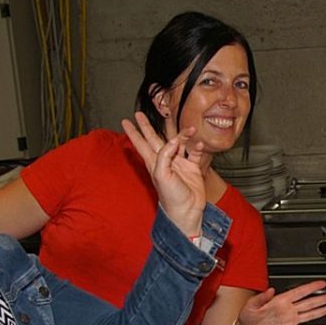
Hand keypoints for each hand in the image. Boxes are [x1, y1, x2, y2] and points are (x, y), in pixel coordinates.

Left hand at [122, 110, 206, 238]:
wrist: (186, 210)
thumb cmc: (170, 197)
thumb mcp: (161, 175)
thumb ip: (165, 155)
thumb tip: (174, 140)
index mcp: (154, 162)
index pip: (141, 144)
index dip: (134, 133)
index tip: (126, 121)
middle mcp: (166, 160)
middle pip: (154, 139)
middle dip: (147, 127)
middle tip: (139, 114)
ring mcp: (179, 163)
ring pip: (179, 142)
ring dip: (183, 134)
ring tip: (190, 129)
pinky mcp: (193, 167)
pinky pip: (195, 152)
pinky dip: (198, 146)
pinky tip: (199, 143)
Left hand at [234, 280, 325, 324]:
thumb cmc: (247, 316)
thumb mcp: (251, 304)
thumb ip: (261, 297)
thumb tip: (270, 290)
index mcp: (280, 300)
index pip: (299, 292)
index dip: (311, 288)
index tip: (321, 284)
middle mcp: (288, 309)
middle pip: (310, 302)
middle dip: (323, 298)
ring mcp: (290, 320)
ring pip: (311, 314)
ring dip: (323, 310)